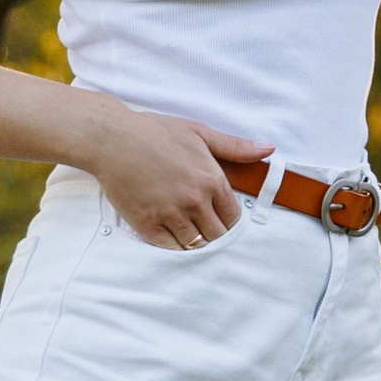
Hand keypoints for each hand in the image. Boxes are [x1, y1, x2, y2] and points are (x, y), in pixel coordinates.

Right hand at [76, 99, 268, 248]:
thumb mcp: (199, 133)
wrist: (112, 138)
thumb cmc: (155, 132)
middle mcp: (195, 200)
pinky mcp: (147, 224)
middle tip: (206, 230)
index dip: (229, 221)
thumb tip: (268, 149)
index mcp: (212, 179)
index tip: (221, 219)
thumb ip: (235, 146)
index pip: (234, 217)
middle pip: (217, 235)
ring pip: (195, 245)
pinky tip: (172, 238)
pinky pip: (169, 248)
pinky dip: (173, 246)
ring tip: (190, 235)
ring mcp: (170, 214)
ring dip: (195, 242)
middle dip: (215, 235)